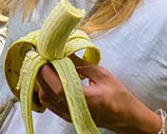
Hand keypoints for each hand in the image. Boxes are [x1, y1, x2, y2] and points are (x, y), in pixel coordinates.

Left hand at [34, 58, 158, 132]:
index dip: (47, 72)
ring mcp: (69, 115)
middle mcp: (74, 109)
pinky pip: (48, 103)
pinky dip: (45, 89)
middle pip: (47, 91)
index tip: (43, 56)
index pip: (58, 87)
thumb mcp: (102, 74)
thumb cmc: (118, 96)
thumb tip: (62, 50)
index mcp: (87, 99)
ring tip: (47, 66)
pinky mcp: (66, 116)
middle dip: (41, 72)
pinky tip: (50, 78)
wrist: (125, 117)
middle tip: (42, 57)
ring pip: (44, 98)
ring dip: (42, 81)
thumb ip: (79, 64)